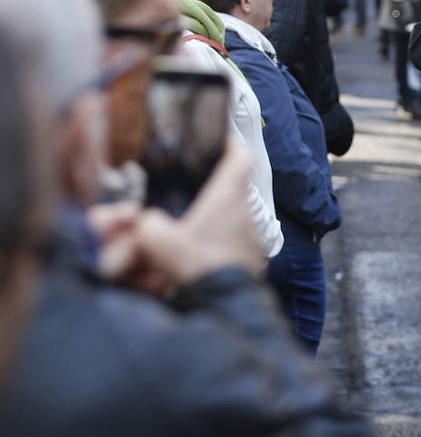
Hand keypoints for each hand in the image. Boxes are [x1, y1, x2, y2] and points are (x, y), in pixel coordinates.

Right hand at [94, 144, 263, 292]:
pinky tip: (192, 258)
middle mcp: (244, 211)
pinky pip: (230, 243)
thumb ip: (146, 225)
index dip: (229, 145)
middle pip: (231, 189)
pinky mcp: (250, 258)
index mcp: (227, 196)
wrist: (226, 303)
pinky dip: (213, 246)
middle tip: (188, 195)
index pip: (241, 155)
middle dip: (209, 191)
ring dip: (209, 222)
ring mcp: (250, 236)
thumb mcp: (158, 240)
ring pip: (229, 218)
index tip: (217, 144)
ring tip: (183, 232)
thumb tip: (143, 223)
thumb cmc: (198, 265)